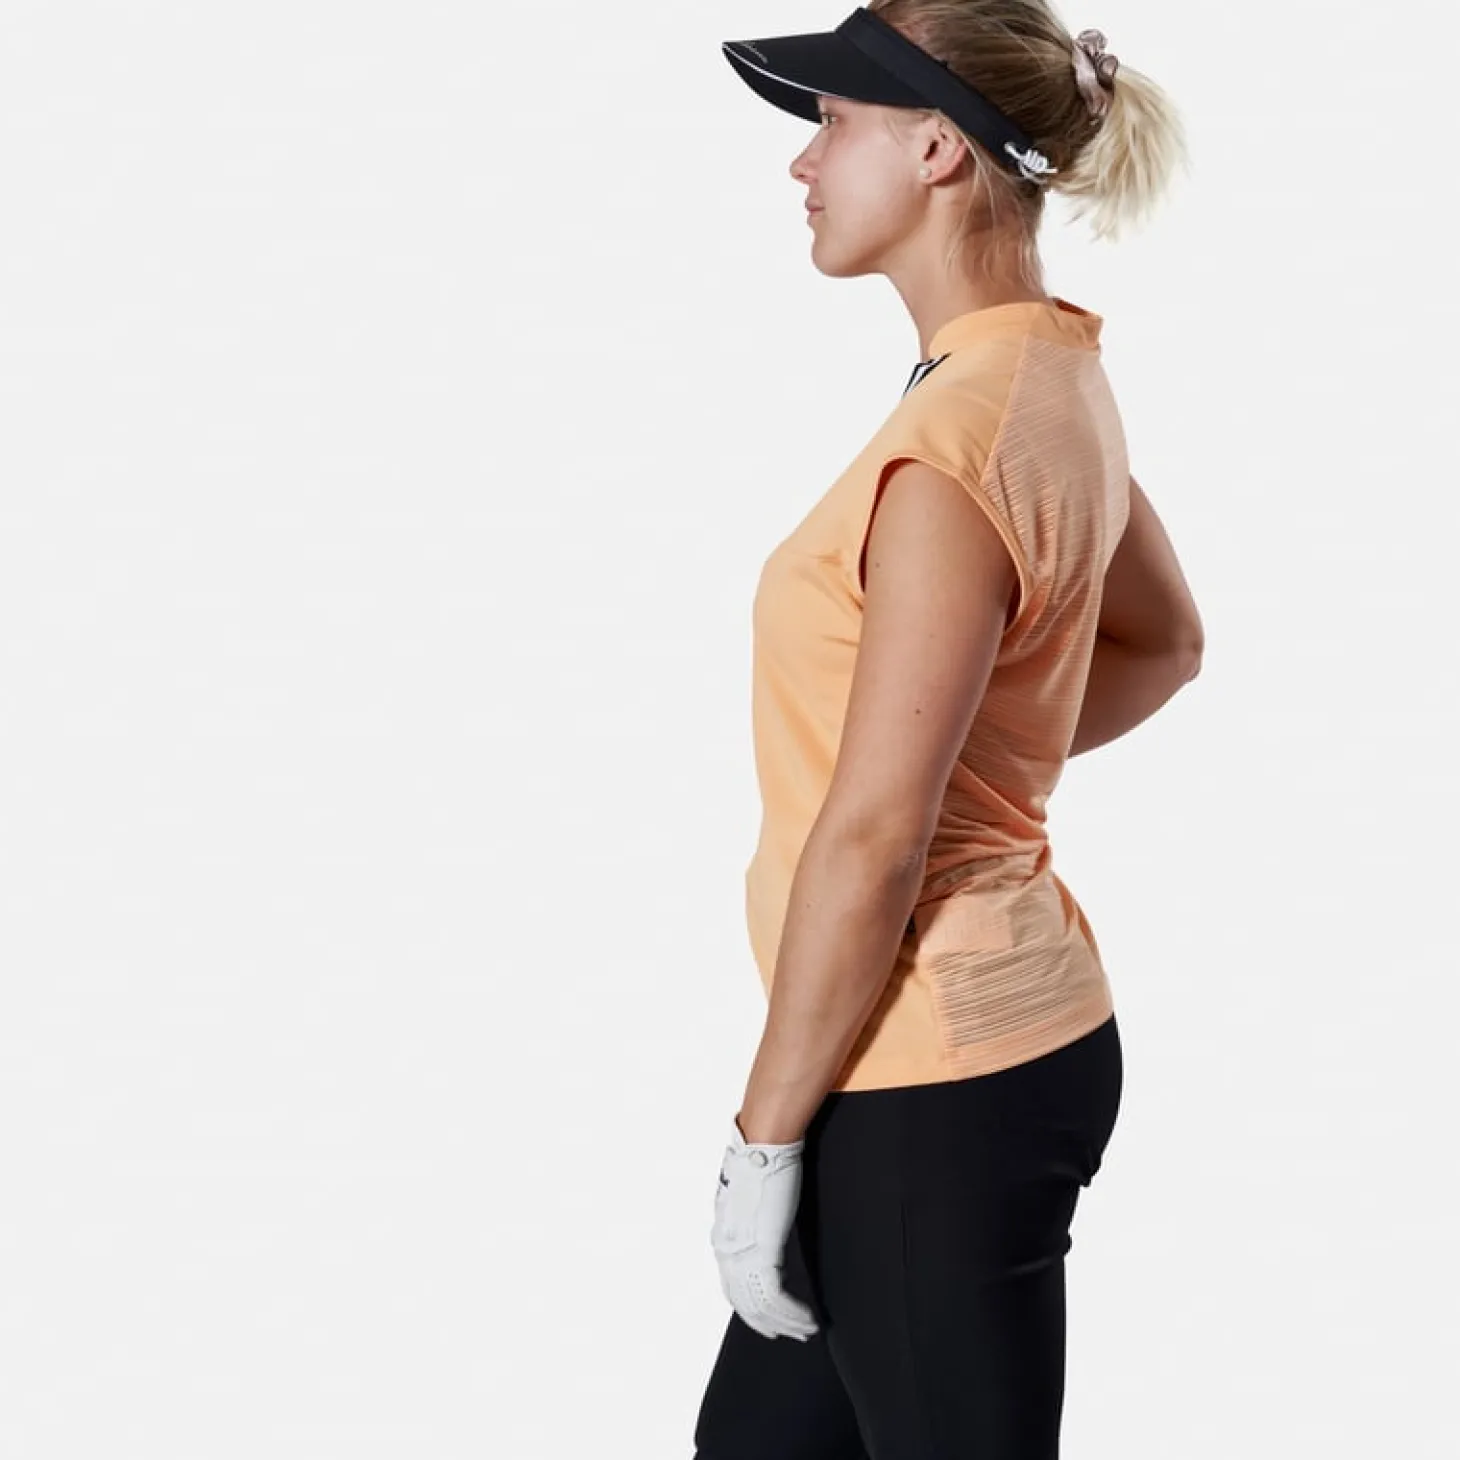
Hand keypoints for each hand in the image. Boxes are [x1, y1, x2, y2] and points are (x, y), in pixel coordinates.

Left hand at [710, 1118, 819, 1340]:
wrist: (763, 1145)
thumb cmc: (761, 1161)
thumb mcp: (752, 1199)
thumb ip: (754, 1219)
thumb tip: (765, 1224)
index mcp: (724, 1237)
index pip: (734, 1287)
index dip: (752, 1309)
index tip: (770, 1322)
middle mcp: (727, 1250)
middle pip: (744, 1302)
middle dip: (769, 1324)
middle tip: (792, 1334)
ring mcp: (742, 1253)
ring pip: (761, 1306)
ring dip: (786, 1323)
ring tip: (806, 1330)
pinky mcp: (762, 1252)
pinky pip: (775, 1298)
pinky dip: (792, 1313)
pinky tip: (808, 1319)